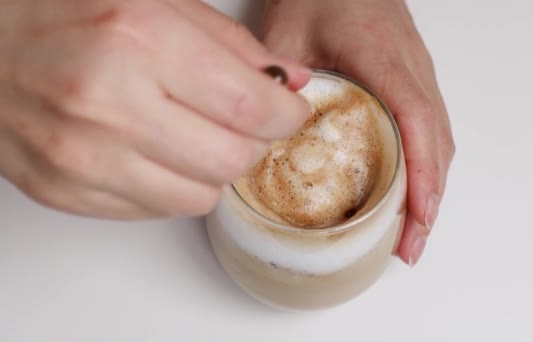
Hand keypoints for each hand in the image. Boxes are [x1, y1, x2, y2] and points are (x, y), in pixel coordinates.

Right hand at [0, 0, 309, 218]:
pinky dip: (171, 184)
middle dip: (254, 142)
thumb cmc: (62, 8)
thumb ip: (231, 45)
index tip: (286, 110)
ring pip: (198, 197)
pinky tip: (153, 150)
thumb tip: (287, 83)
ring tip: (193, 133)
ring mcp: (80, 158)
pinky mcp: (63, 192)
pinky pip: (154, 210)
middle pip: (232, 161)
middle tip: (243, 120)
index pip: (251, 109)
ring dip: (212, 168)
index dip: (285, 115)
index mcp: (136, 41)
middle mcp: (106, 106)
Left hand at [262, 0, 454, 264]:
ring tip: (412, 231)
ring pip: (439, 139)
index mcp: (386, 59)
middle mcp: (413, 69)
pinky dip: (427, 167)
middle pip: (437, 142)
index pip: (415, 121)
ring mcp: (418, 75)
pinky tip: (411, 191)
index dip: (422, 174)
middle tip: (410, 246)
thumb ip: (280, 85)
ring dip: (432, 188)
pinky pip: (429, 128)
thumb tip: (267, 140)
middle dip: (429, 199)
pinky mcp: (412, 79)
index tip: (417, 217)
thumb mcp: (288, 34)